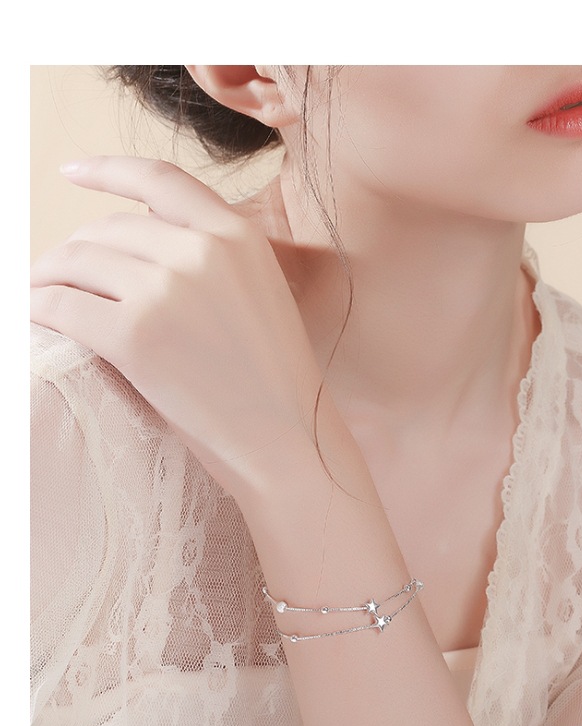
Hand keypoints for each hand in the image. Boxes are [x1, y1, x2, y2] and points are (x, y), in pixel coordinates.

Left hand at [30, 156, 326, 495]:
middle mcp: (201, 252)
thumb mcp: (260, 297)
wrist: (289, 443)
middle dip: (74, 251)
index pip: (159, 180)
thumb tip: (137, 243)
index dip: (107, 170)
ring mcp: (166, 291)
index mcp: (238, 237)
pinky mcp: (134, 336)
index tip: (72, 171)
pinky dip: (39, 309)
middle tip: (56, 277)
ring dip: (48, 279)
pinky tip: (35, 318)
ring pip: (77, 262)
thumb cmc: (275, 384)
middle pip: (107, 228)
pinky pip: (61, 306)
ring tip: (40, 296)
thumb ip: (212, 260)